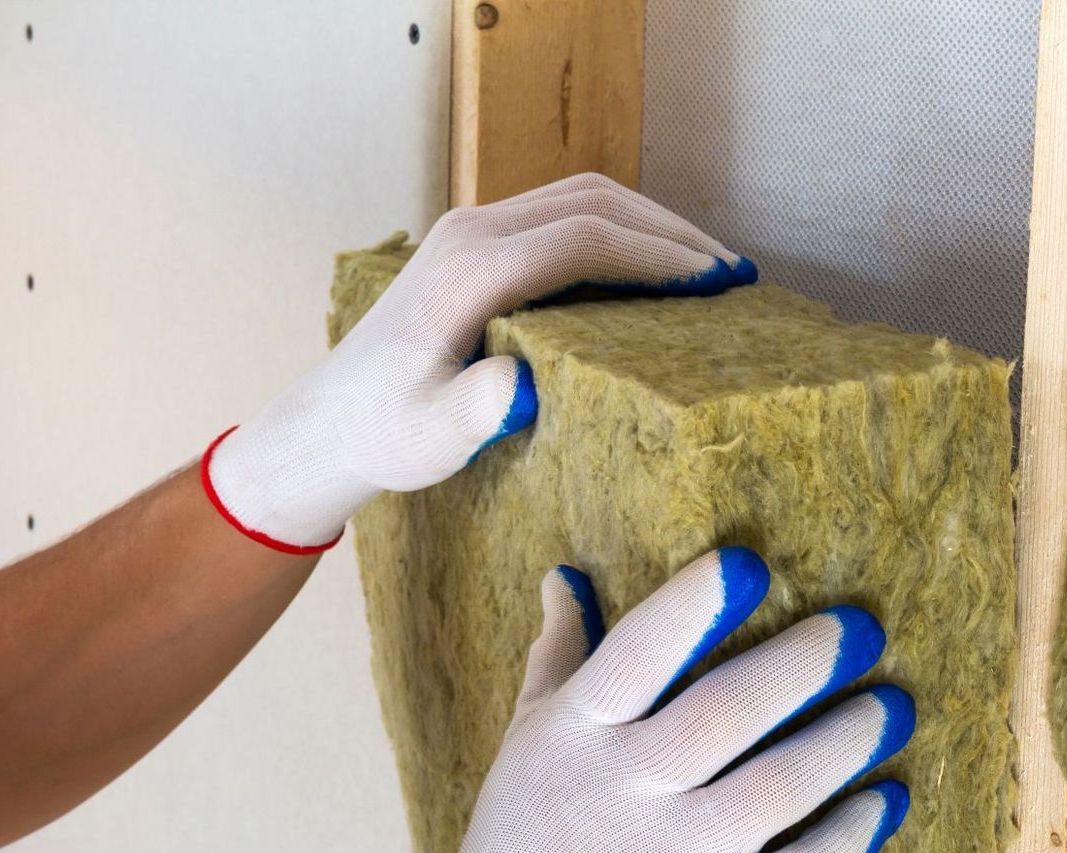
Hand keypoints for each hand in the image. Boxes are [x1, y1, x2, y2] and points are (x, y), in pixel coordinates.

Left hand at [201, 174, 754, 551]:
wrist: (331, 422)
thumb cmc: (385, 435)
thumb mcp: (430, 438)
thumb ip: (475, 410)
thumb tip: (522, 383)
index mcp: (467, 273)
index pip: (583, 240)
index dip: (658, 258)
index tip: (718, 286)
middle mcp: (470, 234)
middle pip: (593, 203)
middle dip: (671, 233)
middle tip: (735, 277)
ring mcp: (473, 231)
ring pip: (583, 199)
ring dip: (652, 226)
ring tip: (711, 270)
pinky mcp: (480, 243)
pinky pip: (564, 216)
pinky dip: (622, 233)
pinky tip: (658, 273)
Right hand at [344, 549, 914, 852]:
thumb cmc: (515, 852)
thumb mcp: (526, 747)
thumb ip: (558, 659)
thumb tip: (569, 576)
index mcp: (570, 736)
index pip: (634, 654)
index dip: (695, 606)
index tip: (752, 564)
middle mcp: (619, 792)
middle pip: (727, 711)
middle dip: (806, 663)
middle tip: (863, 629)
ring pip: (779, 787)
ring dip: (846, 740)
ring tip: (892, 707)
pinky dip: (851, 834)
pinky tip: (886, 799)